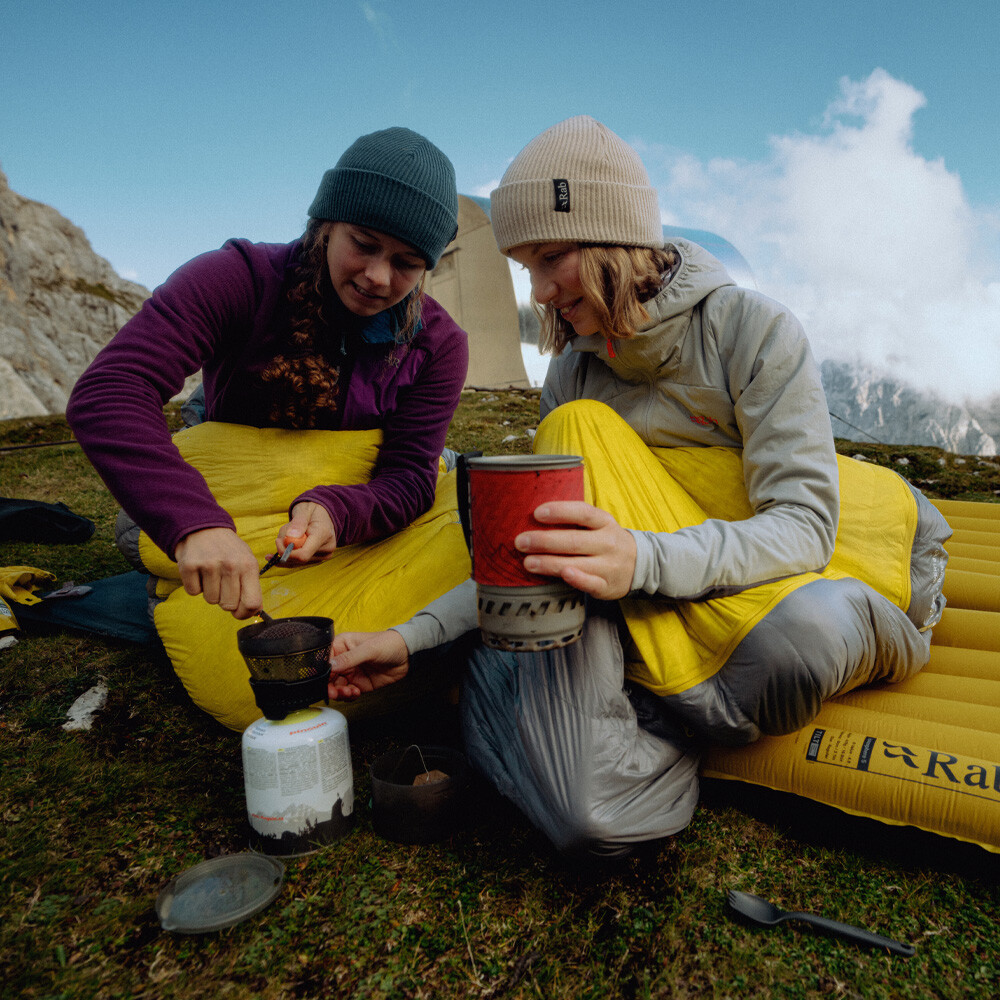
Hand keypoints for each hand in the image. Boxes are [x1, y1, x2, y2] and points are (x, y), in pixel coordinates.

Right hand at [174, 526, 262, 618]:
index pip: (252, 603)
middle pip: (229, 605)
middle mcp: (231, 565)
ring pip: (210, 600)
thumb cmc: (228, 551)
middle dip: (225, 600)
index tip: (239, 612)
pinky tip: (199, 571)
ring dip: (210, 591)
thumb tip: (255, 612)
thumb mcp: (246, 562)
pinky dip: (195, 586)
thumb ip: (252, 587)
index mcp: (249, 565)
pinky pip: (193, 592)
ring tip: (211, 574)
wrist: (203, 528)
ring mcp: (209, 565)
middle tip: (223, 584)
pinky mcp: (189, 565)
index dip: (245, 614)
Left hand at [278, 502, 336, 563]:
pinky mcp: (317, 560)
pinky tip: (280, 550)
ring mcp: (323, 556)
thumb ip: (298, 523)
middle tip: (283, 532)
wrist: (323, 515)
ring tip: (290, 534)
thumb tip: (290, 537)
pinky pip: (297, 563)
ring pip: (295, 561)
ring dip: (286, 549)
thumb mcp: (304, 510)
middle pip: (297, 559)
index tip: (278, 540)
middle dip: (285, 547)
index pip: (303, 554)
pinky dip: (288, 555)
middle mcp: (327, 549)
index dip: (287, 552)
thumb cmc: (312, 510)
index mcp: (324, 535)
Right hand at [327, 630, 409, 700]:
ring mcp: (351, 672)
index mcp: (341, 645)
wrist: (407, 655)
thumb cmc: (389, 643)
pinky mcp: (359, 684)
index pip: (324, 660)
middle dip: (329, 686)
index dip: (321, 671)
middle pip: (327, 676)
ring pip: (336, 687)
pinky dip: (348, 696)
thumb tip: (330, 666)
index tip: (323, 680)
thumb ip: (349, 658)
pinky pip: (347, 693)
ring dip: (339, 693)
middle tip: (335, 692)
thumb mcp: (369, 649)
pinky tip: (356, 693)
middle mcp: (343, 660)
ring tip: (349, 692)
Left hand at [514, 501, 636, 600]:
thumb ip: (574, 520)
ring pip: (577, 563)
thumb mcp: (599, 524)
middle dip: (544, 541)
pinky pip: (591, 583)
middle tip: (520, 542)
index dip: (560, 512)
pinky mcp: (607, 586)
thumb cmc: (606, 540)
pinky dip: (578, 579)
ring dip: (550, 563)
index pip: (582, 513)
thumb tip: (534, 518)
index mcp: (604, 522)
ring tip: (528, 562)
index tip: (537, 513)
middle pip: (574, 540)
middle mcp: (608, 542)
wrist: (640, 564)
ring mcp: (609, 565)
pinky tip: (563, 574)